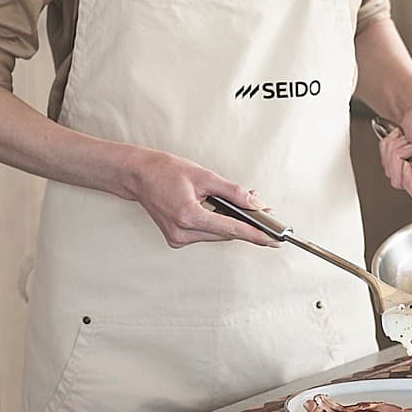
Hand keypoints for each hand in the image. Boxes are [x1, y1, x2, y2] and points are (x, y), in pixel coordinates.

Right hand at [123, 149, 279, 248]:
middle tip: (263, 210)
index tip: (273, 240)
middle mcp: (182, 232)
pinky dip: (218, 223)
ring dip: (232, 222)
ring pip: (217, 235)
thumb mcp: (204, 176)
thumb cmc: (164, 171)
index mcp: (188, 216)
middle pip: (226, 233)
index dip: (255, 234)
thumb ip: (233, 192)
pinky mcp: (177, 239)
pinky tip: (223, 211)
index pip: (231, 229)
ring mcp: (178, 238)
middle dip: (246, 223)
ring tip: (243, 205)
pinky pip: (207, 234)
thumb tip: (255, 204)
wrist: (138, 176)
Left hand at [378, 93, 411, 207]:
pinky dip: (389, 150)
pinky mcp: (403, 167)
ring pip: (394, 175)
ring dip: (394, 153)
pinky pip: (388, 166)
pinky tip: (399, 140)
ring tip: (405, 139)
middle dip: (399, 161)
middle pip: (405, 185)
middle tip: (407, 145)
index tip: (408, 164)